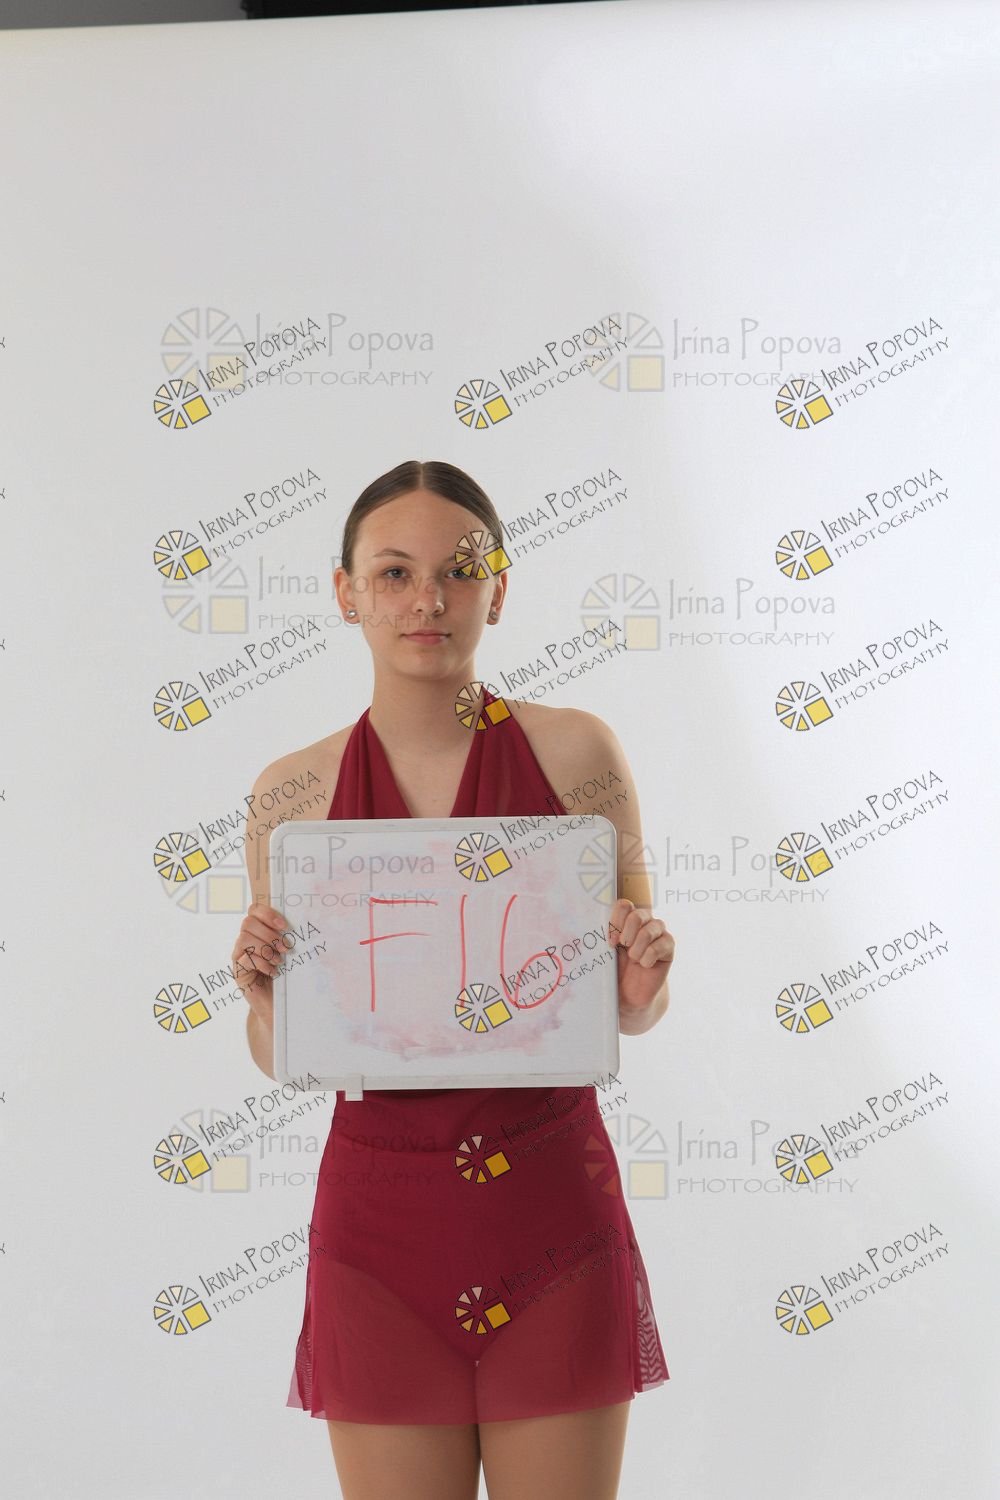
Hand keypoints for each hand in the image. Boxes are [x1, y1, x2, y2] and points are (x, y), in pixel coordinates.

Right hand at [231, 903, 293, 1025]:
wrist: (277, 1006)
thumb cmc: (285, 978)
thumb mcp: (289, 954)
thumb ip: (288, 938)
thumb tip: (303, 922)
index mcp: (257, 932)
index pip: (254, 910)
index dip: (268, 914)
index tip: (284, 926)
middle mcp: (245, 942)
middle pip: (248, 922)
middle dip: (269, 933)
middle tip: (285, 947)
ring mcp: (239, 957)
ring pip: (244, 939)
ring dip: (265, 948)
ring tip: (279, 960)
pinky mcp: (238, 973)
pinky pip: (244, 959)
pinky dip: (262, 963)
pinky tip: (273, 972)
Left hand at [608, 898, 674, 1017]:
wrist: (629, 995)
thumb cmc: (614, 970)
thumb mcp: (604, 952)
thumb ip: (601, 936)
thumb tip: (586, 924)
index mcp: (626, 919)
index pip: (624, 905)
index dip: (616, 921)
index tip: (610, 941)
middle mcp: (644, 921)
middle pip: (638, 914)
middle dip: (627, 934)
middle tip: (623, 948)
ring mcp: (658, 933)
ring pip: (649, 930)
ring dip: (637, 949)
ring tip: (634, 959)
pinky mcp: (668, 947)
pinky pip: (660, 946)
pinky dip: (648, 958)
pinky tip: (644, 965)